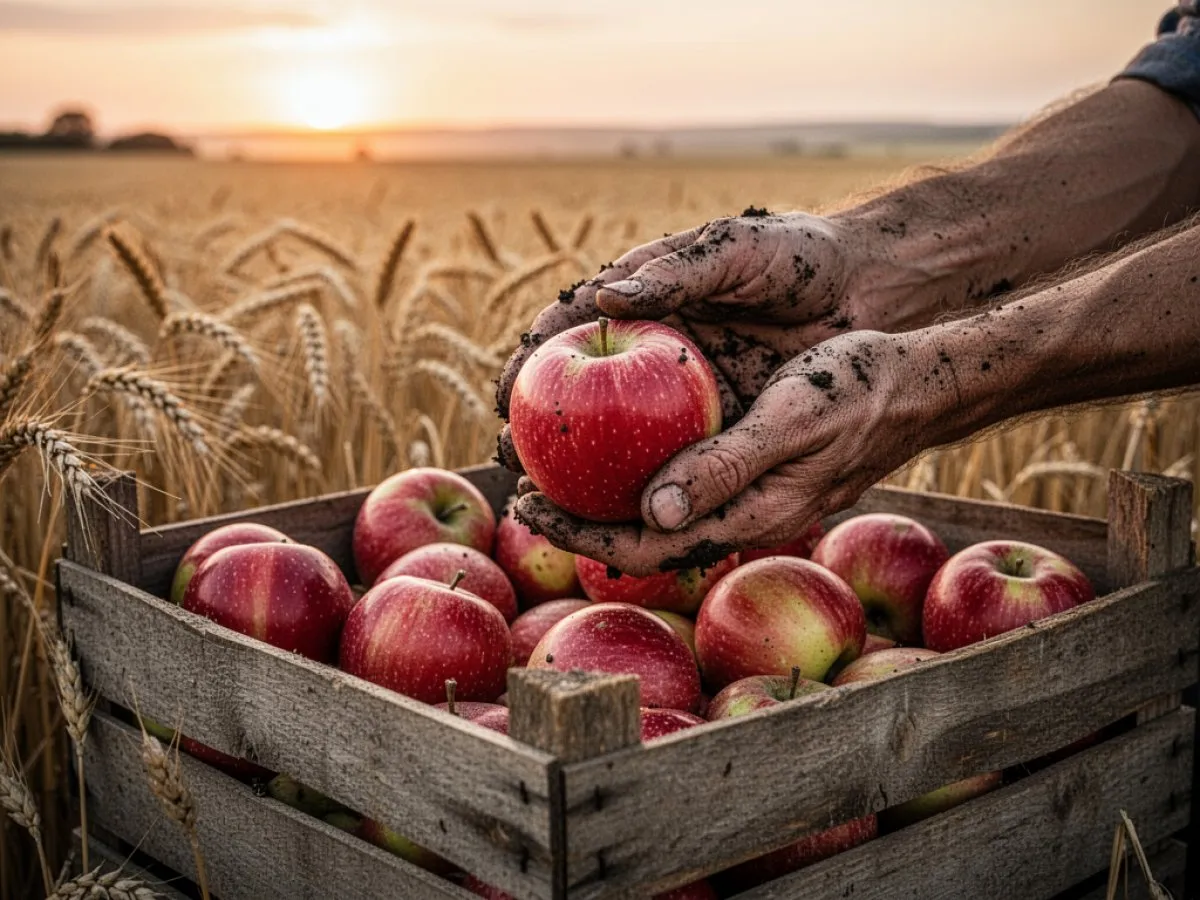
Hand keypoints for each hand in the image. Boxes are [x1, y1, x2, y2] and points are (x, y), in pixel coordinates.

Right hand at [495, 211, 869, 469]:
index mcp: (648, 300)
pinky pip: (678, 457)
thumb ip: (675, 272)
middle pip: (585, 392)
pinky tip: (624, 509)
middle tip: (513, 456)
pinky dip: (647, 482)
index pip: (572, 330)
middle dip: (543, 426)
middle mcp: (657, 352)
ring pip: (624, 436)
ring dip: (584, 468)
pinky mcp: (724, 422)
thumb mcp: (737, 250)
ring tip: (548, 495)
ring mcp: (688, 392)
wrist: (871, 288)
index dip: (534, 361)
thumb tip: (602, 299)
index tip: (507, 394)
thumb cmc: (799, 255)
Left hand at [514, 330, 936, 575]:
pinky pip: (677, 476)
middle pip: (638, 536)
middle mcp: (736, 514)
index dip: (581, 535)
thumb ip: (726, 467)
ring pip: (653, 508)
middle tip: (518, 487)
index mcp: (744, 516)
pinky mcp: (746, 466)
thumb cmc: (858, 393)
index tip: (527, 507)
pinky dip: (633, 464)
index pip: (644, 547)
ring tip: (545, 465)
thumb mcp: (791, 422)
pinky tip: (608, 436)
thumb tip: (651, 513)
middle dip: (576, 519)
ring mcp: (741, 493)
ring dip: (598, 494)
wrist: (913, 385)